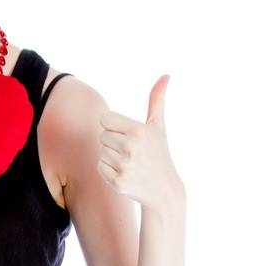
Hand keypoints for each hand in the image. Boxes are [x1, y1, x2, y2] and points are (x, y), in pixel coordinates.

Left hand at [97, 76, 182, 211]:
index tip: (128, 135)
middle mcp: (130, 147)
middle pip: (102, 136)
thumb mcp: (158, 126)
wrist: (163, 190)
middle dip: (113, 143)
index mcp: (138, 130)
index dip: (114, 127)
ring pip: (100, 152)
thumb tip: (166, 75)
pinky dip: (108, 171)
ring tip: (129, 163)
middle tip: (131, 152)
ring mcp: (124, 166)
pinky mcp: (117, 182)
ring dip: (111, 157)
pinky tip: (125, 173)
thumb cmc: (158, 153)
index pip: (105, 120)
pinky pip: (100, 167)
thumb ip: (157, 100)